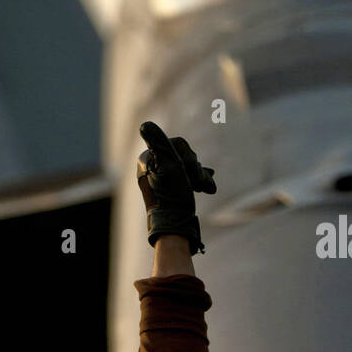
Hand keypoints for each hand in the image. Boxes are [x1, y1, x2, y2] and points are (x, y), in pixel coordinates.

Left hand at [137, 121, 215, 254]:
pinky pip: (189, 177)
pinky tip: (206, 187)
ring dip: (200, 177)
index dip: (189, 158)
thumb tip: (144, 124)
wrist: (175, 227)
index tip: (190, 173)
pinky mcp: (172, 189)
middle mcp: (153, 167)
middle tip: (199, 185)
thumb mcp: (169, 167)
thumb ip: (159, 143)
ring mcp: (163, 178)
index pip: (177, 145)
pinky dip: (199, 181)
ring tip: (206, 189)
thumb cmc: (173, 197)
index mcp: (149, 160)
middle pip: (184, 155)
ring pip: (189, 167)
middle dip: (195, 169)